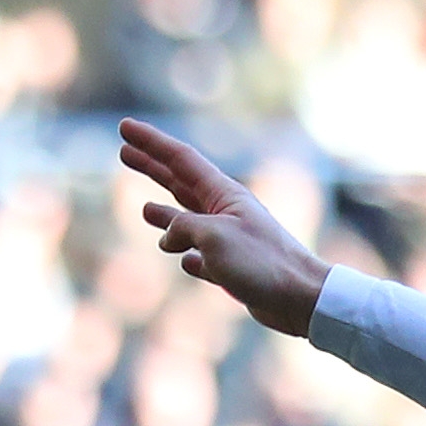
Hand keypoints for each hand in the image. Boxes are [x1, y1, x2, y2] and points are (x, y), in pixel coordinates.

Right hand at [116, 120, 329, 337]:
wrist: (301, 298)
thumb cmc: (261, 262)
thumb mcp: (213, 236)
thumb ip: (182, 227)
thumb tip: (168, 238)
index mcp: (223, 194)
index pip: (180, 159)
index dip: (151, 142)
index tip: (125, 127)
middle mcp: (226, 212)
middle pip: (181, 184)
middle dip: (152, 169)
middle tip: (124, 153)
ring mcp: (230, 240)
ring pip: (189, 222)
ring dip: (166, 215)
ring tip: (145, 211)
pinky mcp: (235, 269)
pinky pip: (204, 258)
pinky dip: (189, 256)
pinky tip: (183, 260)